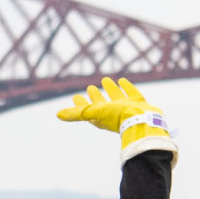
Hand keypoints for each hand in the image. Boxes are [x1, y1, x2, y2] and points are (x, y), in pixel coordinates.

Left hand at [57, 76, 176, 159]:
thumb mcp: (93, 113)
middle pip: (101, 104)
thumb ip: (76, 114)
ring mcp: (126, 108)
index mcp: (100, 117)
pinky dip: (126, 86)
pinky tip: (122, 80)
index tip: (75, 97)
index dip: (80, 104)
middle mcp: (112, 113)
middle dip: (95, 96)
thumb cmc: (116, 117)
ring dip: (110, 89)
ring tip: (105, 80)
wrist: (141, 119)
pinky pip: (130, 92)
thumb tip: (57, 114)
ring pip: (116, 97)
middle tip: (89, 87)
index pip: (87, 110)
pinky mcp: (138, 103)